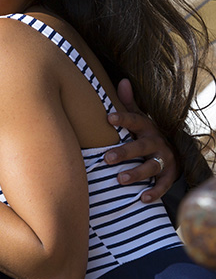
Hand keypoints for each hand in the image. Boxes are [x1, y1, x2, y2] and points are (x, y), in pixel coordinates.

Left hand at [106, 79, 177, 201]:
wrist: (174, 150)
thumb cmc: (146, 132)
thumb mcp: (139, 117)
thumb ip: (128, 103)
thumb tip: (122, 80)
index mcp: (146, 127)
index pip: (135, 120)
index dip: (123, 119)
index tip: (108, 118)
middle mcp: (157, 142)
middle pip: (141, 147)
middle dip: (124, 152)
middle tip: (106, 158)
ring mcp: (165, 159)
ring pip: (152, 166)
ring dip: (137, 173)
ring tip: (120, 179)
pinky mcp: (170, 175)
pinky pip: (163, 184)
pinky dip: (155, 192)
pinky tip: (142, 198)